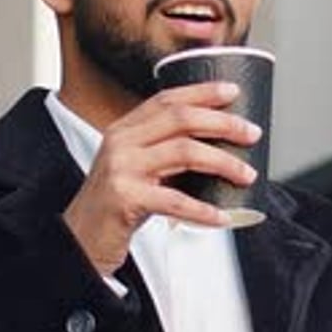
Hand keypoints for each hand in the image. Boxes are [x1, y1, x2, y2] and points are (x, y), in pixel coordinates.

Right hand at [63, 82, 261, 274]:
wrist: (80, 240)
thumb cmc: (115, 205)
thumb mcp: (134, 167)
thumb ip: (163, 152)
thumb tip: (217, 147)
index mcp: (124, 129)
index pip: (167, 99)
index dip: (202, 92)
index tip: (232, 91)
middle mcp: (121, 142)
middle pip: (180, 119)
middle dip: (223, 122)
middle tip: (251, 132)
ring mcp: (121, 169)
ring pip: (184, 153)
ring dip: (223, 162)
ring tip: (247, 174)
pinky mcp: (125, 199)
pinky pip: (175, 201)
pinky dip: (203, 210)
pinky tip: (221, 216)